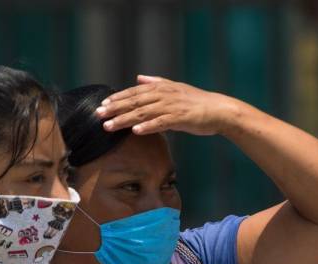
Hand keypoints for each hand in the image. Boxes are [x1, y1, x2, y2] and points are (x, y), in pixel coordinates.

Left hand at [96, 75, 240, 136]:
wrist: (219, 110)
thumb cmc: (196, 101)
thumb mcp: (175, 88)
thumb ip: (156, 82)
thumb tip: (139, 77)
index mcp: (161, 87)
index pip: (134, 92)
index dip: (117, 97)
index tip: (102, 103)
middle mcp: (164, 94)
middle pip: (134, 101)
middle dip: (115, 108)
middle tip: (98, 114)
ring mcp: (172, 106)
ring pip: (143, 113)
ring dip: (124, 119)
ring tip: (109, 126)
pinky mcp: (180, 118)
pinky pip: (161, 123)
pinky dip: (148, 127)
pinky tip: (136, 132)